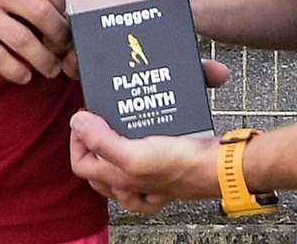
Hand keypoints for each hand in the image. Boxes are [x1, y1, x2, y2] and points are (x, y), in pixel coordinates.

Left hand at [70, 110, 219, 212]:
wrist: (218, 165)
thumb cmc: (181, 166)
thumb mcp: (135, 157)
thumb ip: (103, 142)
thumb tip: (78, 123)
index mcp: (119, 181)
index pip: (81, 162)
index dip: (78, 138)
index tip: (84, 115)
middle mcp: (131, 182)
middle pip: (97, 161)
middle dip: (94, 137)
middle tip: (97, 114)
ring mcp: (148, 175)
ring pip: (118, 157)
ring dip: (114, 137)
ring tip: (115, 118)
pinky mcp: (164, 164)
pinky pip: (144, 152)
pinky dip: (140, 139)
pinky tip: (142, 129)